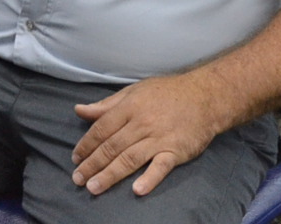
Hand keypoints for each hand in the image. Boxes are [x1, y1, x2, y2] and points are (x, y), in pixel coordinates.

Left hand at [70, 71, 223, 196]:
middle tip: (77, 179)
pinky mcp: (176, 151)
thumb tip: (79, 110)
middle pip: (112, 146)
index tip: (75, 158)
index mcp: (129, 107)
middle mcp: (141, 123)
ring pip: (130, 158)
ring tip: (94, 187)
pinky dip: (150, 178)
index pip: (102, 129)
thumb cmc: (167, 93)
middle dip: (92, 164)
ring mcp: (159, 138)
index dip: (86, 144)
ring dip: (110, 174)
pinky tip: (137, 189)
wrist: (205, 96)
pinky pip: (161, 166)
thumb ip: (106, 105)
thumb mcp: (134, 92)